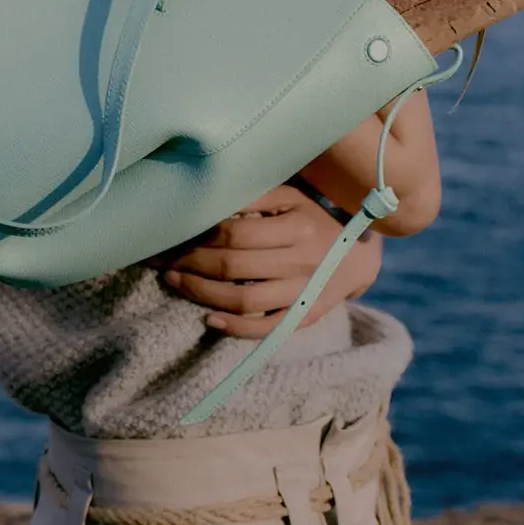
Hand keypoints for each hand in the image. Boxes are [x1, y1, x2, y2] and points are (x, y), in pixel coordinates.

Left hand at [153, 185, 381, 338]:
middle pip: (234, 267)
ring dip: (202, 294)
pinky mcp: (304, 316)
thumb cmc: (314, 221)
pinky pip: (265, 327)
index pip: (236, 234)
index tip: (172, 238)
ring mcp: (303, 292)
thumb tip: (209, 200)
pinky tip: (209, 319)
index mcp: (298, 226)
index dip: (198, 238)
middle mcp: (302, 261)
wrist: (360, 257)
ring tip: (175, 283)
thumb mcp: (292, 198)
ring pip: (244, 300)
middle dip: (190, 264)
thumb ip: (256, 196)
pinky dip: (235, 327)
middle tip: (163, 262)